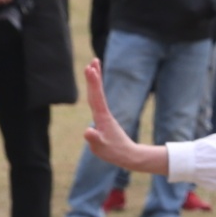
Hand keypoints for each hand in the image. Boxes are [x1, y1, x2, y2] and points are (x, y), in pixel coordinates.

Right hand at [78, 60, 169, 175]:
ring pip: (98, 94)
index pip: (96, 97)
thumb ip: (94, 139)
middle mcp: (104, 113)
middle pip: (98, 91)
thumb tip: (87, 131)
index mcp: (102, 117)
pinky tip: (93, 88)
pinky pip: (97, 101)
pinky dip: (95, 92)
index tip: (90, 69)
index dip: (93, 83)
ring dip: (95, 81)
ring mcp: (104, 115)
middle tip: (93, 60)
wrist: (127, 156)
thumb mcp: (101, 147)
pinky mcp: (103, 119)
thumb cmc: (113, 152)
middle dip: (95, 76)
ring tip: (93, 67)